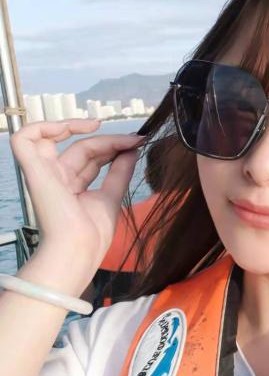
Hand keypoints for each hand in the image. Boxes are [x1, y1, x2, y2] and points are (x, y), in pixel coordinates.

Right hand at [10, 118, 145, 270]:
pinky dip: (41, 126)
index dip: (113, 146)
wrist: (78, 250)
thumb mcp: (112, 196)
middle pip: (81, 147)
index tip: (137, 142)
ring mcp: (43, 174)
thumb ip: (120, 171)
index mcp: (72, 187)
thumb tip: (132, 149)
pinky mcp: (33, 170)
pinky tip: (68, 126)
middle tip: (134, 140)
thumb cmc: (92, 235)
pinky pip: (24, 139)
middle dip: (108, 140)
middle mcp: (55, 179)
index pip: (91, 157)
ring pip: (56, 139)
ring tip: (100, 126)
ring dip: (78, 127)